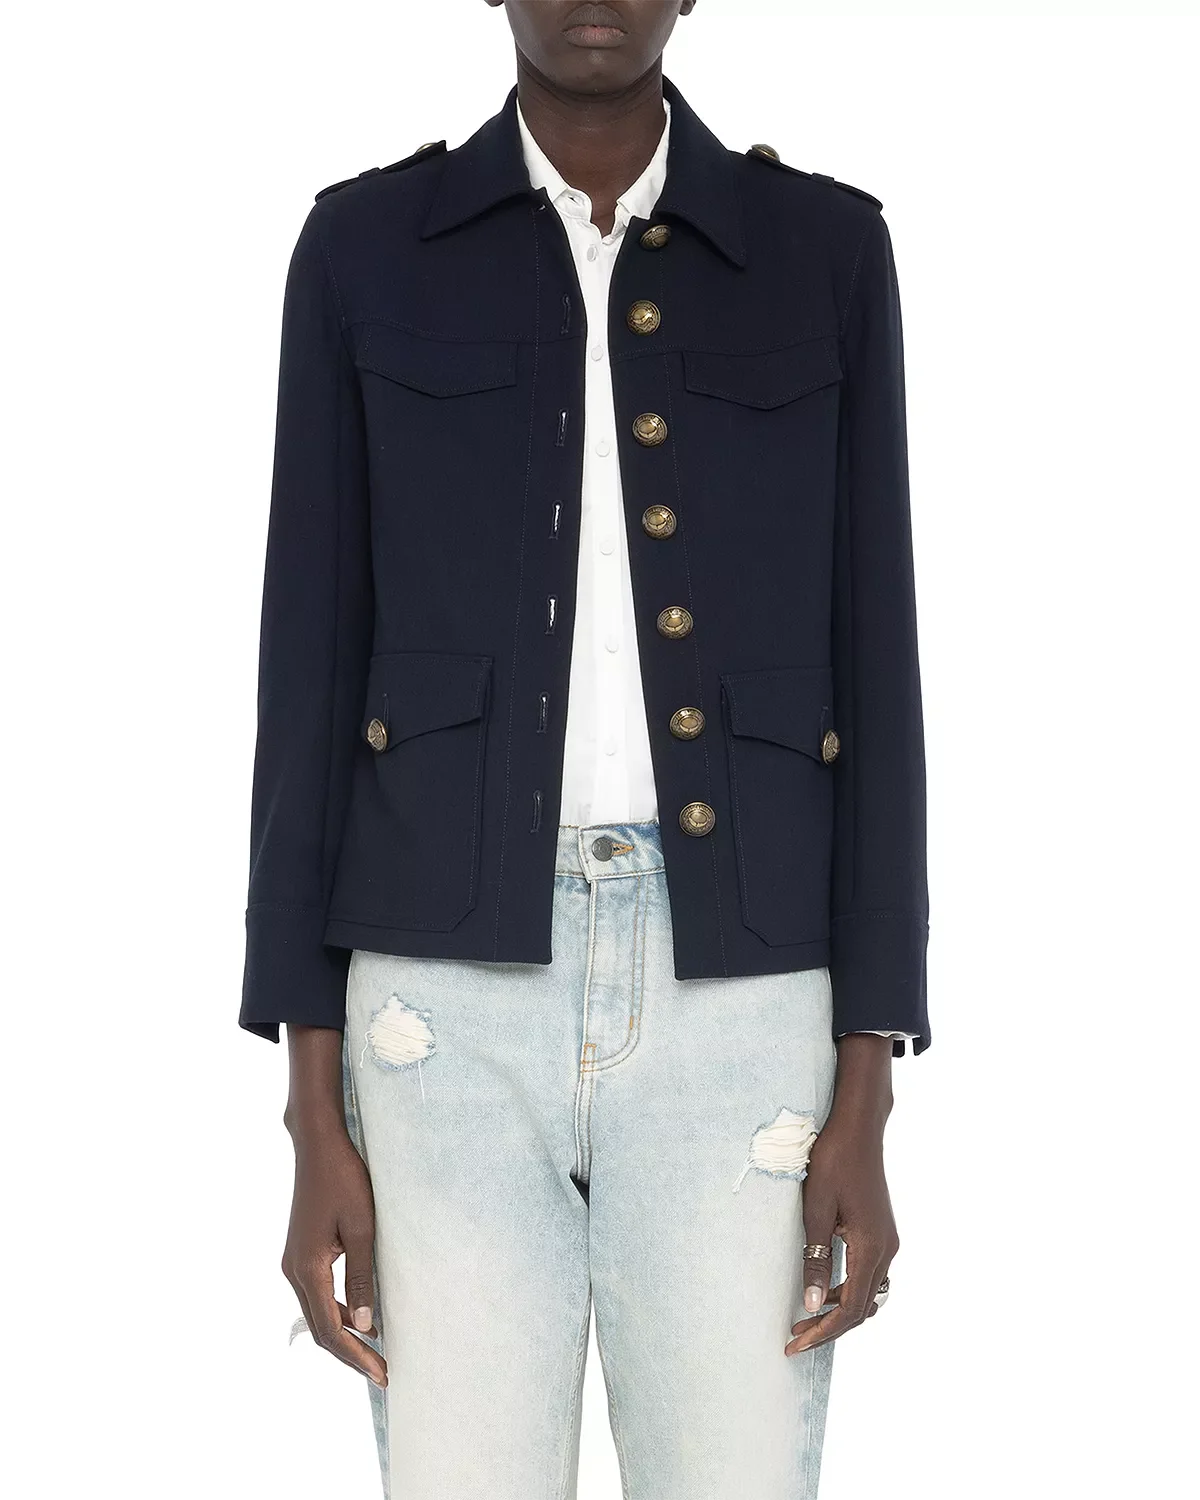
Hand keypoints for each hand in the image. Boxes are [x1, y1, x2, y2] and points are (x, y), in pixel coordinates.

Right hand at [281, 1129, 386, 1387]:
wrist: (317, 1146)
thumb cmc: (344, 1180)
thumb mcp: (362, 1228)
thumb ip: (362, 1277)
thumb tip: (364, 1326)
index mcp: (307, 1269)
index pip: (331, 1329)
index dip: (356, 1356)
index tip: (382, 1373)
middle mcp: (293, 1271)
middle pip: (320, 1328)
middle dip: (351, 1354)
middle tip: (382, 1372)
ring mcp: (293, 1262)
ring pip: (317, 1313)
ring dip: (344, 1334)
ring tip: (375, 1352)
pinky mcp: (300, 1253)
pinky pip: (317, 1294)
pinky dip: (337, 1311)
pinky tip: (362, 1316)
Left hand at [785, 1107, 898, 1355]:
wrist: (859, 1129)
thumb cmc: (833, 1161)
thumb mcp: (816, 1210)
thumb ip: (814, 1258)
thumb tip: (811, 1305)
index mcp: (871, 1247)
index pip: (850, 1308)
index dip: (824, 1332)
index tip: (795, 1343)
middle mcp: (887, 1250)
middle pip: (862, 1308)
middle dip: (829, 1327)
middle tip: (794, 1336)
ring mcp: (888, 1241)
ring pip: (868, 1294)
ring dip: (839, 1310)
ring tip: (805, 1317)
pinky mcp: (882, 1233)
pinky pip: (869, 1275)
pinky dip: (847, 1290)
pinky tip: (822, 1288)